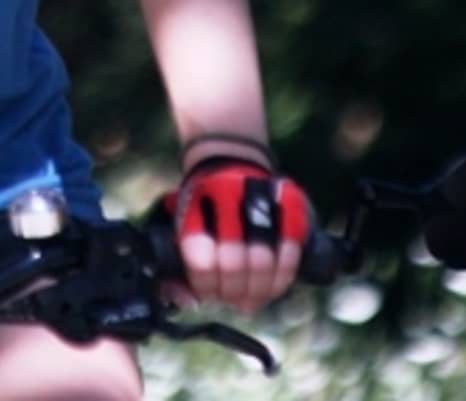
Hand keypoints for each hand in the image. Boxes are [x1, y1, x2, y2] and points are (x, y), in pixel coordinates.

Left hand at [169, 160, 309, 312]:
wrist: (229, 163)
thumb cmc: (202, 208)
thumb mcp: (180, 227)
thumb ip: (175, 265)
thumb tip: (187, 301)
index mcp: (194, 200)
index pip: (200, 257)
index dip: (206, 285)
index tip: (208, 293)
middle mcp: (227, 194)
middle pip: (233, 263)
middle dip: (233, 292)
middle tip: (232, 300)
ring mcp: (260, 196)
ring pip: (263, 260)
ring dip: (258, 291)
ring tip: (250, 299)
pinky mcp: (289, 202)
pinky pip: (291, 250)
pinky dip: (282, 277)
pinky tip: (272, 288)